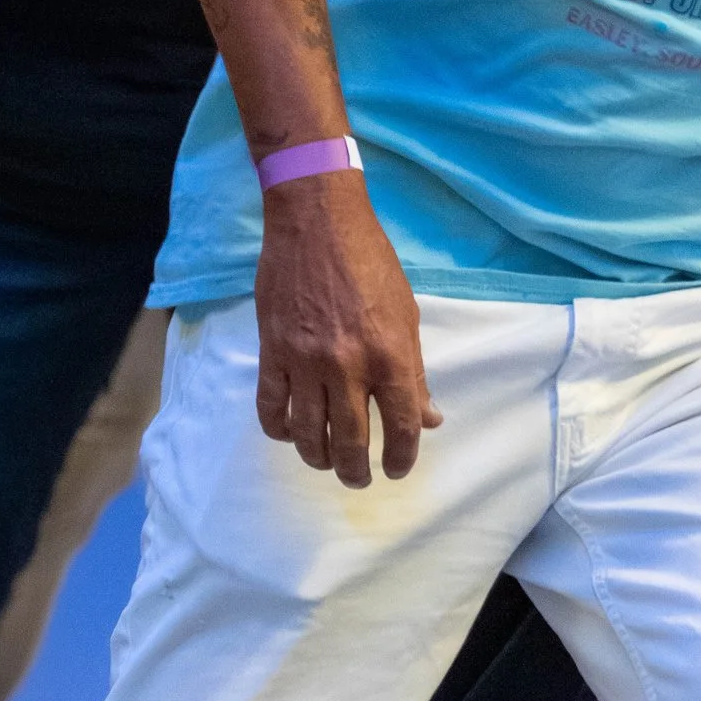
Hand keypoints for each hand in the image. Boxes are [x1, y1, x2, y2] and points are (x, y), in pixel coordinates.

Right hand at [253, 174, 442, 486]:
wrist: (317, 222)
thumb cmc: (371, 263)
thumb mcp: (407, 314)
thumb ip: (415, 371)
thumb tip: (428, 418)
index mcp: (391, 355)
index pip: (400, 426)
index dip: (401, 457)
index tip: (396, 468)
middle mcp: (348, 366)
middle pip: (351, 441)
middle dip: (356, 470)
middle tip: (358, 478)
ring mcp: (305, 361)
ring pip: (308, 434)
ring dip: (319, 458)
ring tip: (327, 463)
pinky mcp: (273, 352)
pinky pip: (272, 408)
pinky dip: (281, 430)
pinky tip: (292, 434)